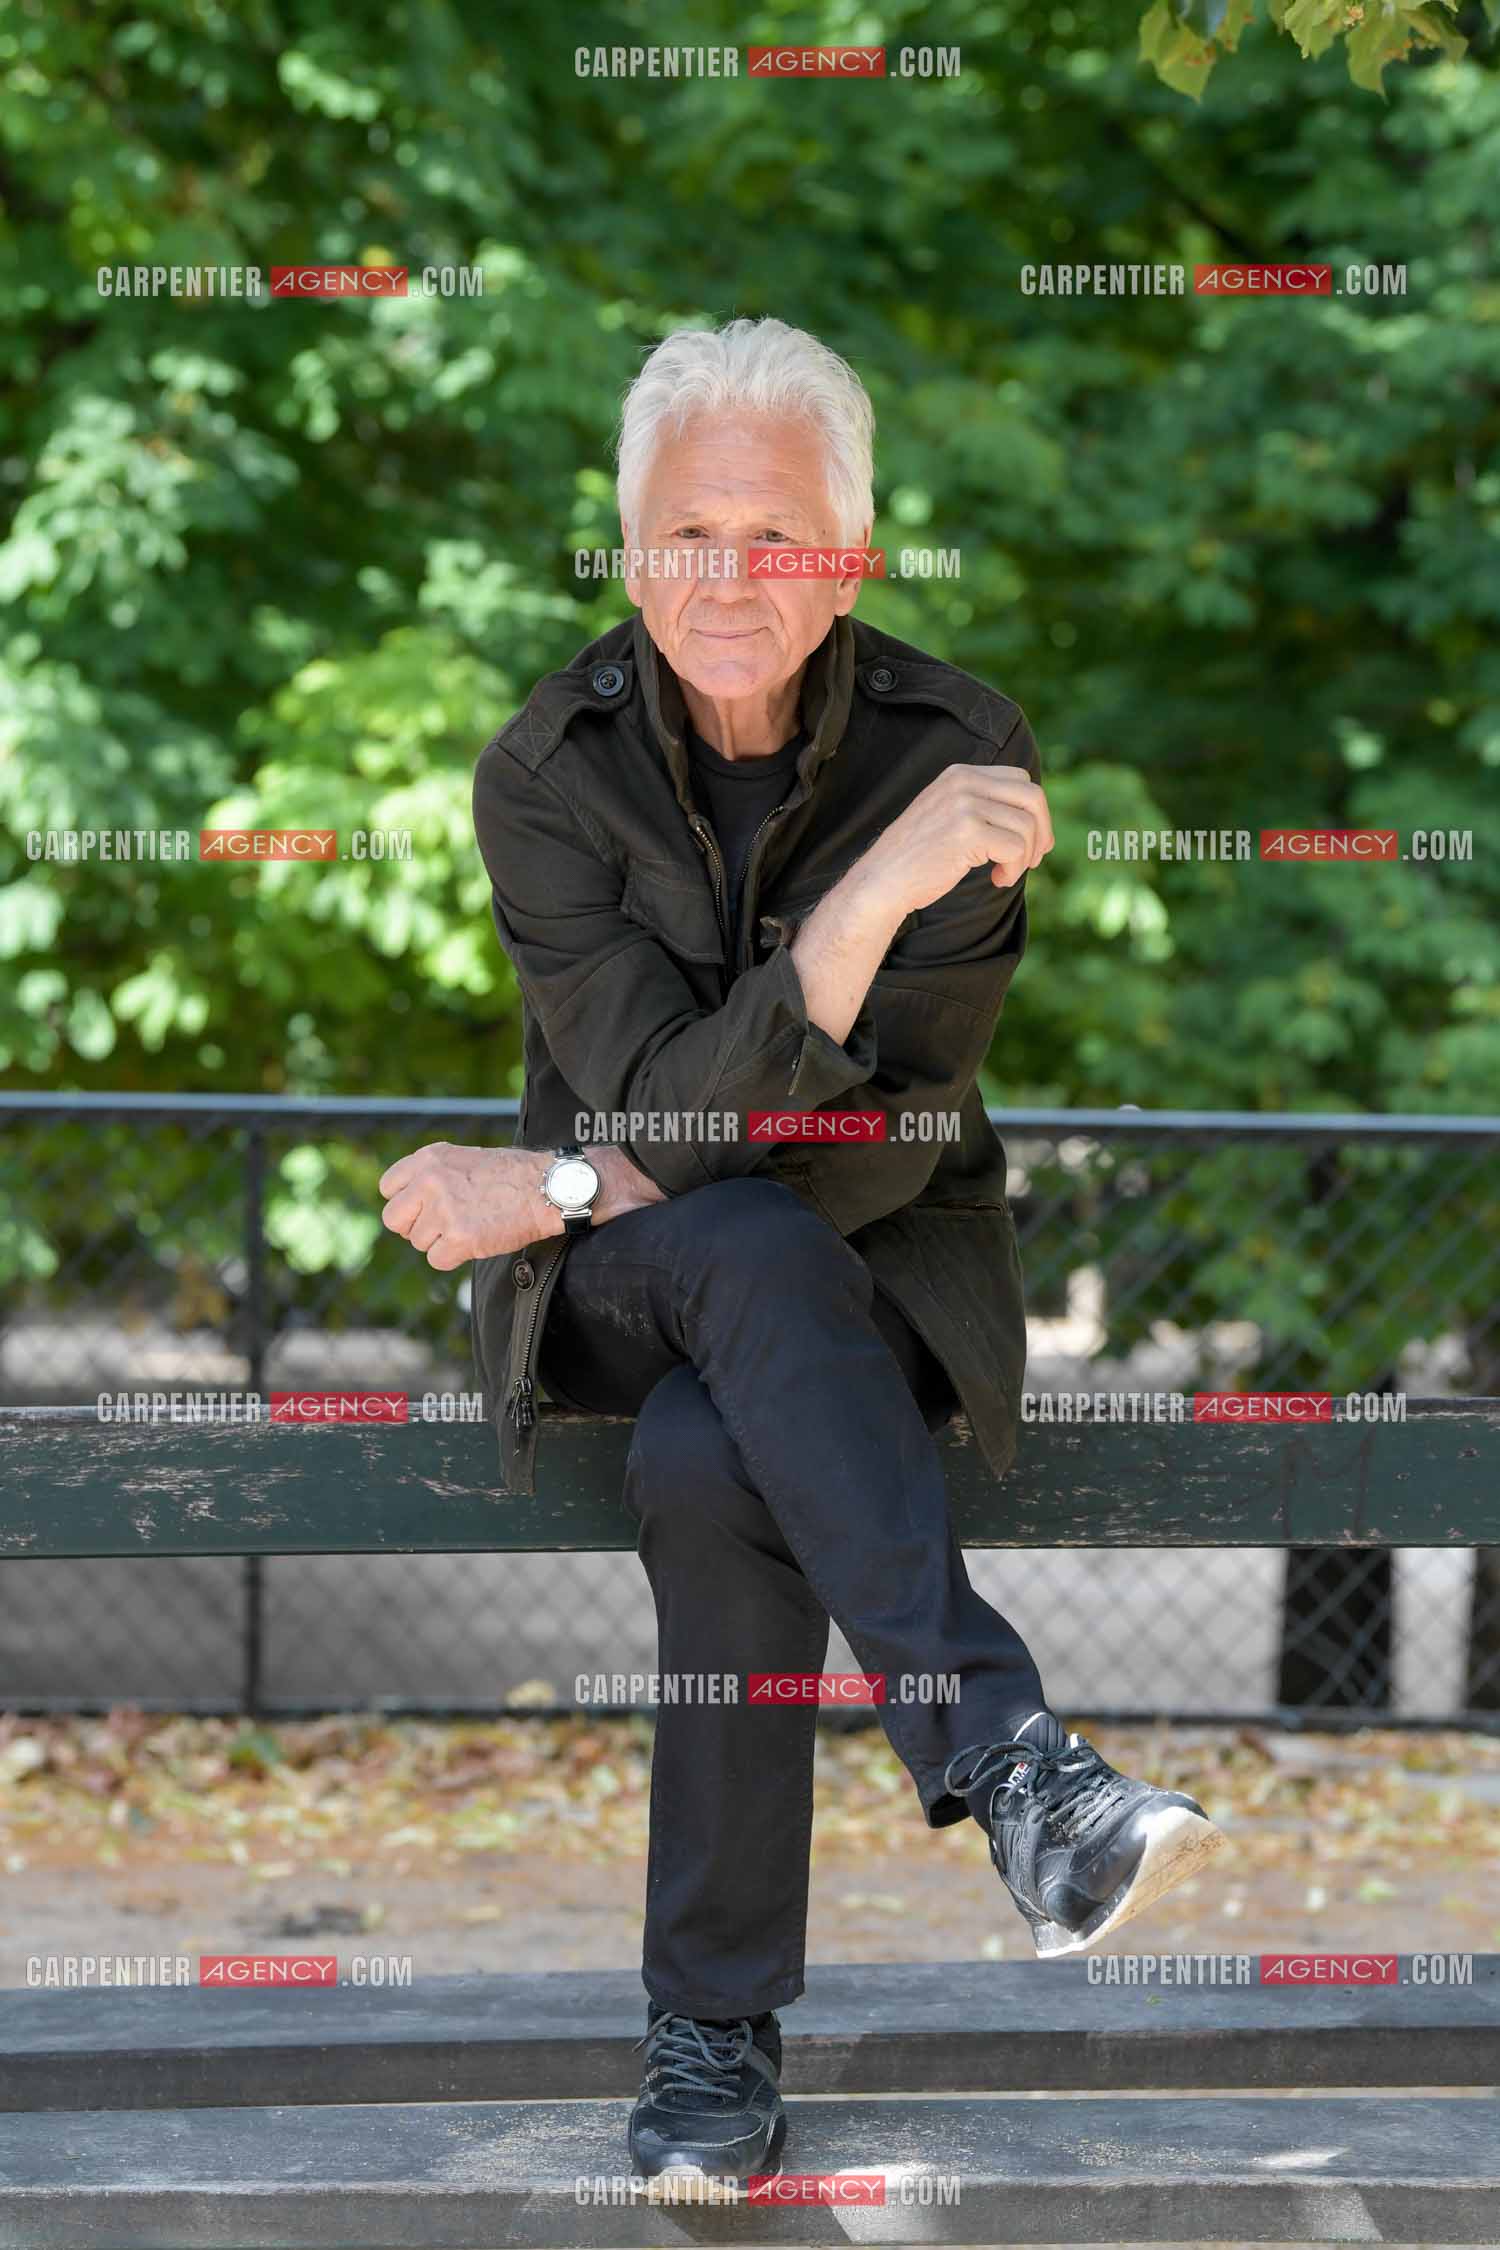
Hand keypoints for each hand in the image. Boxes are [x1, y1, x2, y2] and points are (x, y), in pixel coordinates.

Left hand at [379, 1143, 552, 1269]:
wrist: (546, 1188)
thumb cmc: (511, 1175)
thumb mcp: (464, 1158)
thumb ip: (432, 1174)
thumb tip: (408, 1200)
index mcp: (430, 1159)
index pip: (388, 1188)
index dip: (406, 1203)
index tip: (424, 1207)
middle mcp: (431, 1182)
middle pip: (393, 1219)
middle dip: (413, 1227)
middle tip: (440, 1226)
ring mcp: (443, 1210)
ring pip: (417, 1242)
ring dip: (439, 1242)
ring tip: (469, 1226)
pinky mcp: (459, 1238)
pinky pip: (437, 1259)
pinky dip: (454, 1257)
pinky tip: (474, 1241)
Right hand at [852, 763, 1053, 916]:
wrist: (883, 880)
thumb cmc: (919, 856)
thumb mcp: (949, 814)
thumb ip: (982, 804)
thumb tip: (1035, 818)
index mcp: (960, 774)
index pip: (1020, 780)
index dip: (1034, 812)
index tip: (1030, 841)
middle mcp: (963, 782)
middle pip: (1032, 796)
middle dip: (1041, 831)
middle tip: (1033, 860)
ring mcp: (964, 805)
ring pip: (1027, 826)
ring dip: (1024, 858)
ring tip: (1004, 874)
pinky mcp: (968, 832)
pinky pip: (1015, 848)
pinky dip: (1013, 870)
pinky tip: (997, 879)